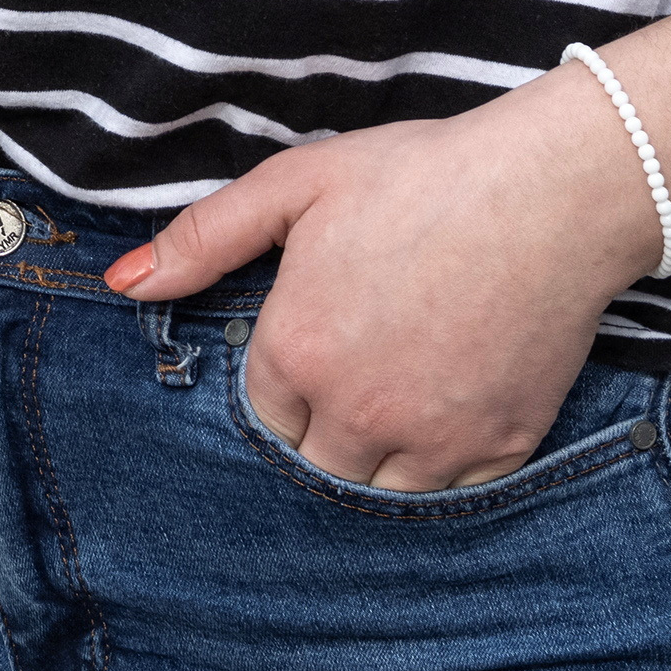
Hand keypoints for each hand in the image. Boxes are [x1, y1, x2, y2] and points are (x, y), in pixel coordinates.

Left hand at [108, 87, 657, 490]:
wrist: (548, 192)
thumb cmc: (418, 177)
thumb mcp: (295, 186)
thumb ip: (204, 239)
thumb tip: (123, 282)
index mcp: (297, 355)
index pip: (265, 415)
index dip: (290, 381)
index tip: (321, 346)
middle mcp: (356, 414)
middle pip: (316, 463)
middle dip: (327, 429)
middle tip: (364, 370)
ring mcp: (432, 441)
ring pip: (380, 490)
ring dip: (382, 457)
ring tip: (405, 396)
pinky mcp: (500, 449)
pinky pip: (453, 494)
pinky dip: (447, 464)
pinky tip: (455, 408)